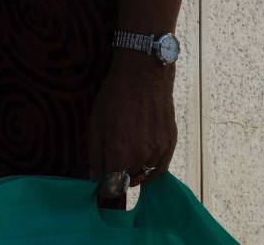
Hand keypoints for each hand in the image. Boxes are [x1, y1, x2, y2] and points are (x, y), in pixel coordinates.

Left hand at [88, 49, 177, 187]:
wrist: (144, 75)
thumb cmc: (114, 97)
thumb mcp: (95, 124)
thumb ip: (94, 155)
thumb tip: (93, 178)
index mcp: (118, 153)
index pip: (111, 186)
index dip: (104, 187)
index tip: (100, 184)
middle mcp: (140, 156)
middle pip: (127, 182)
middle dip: (117, 178)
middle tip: (111, 165)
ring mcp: (158, 151)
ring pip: (144, 176)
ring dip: (133, 173)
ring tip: (125, 157)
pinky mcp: (170, 144)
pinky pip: (160, 168)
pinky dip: (150, 169)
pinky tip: (142, 159)